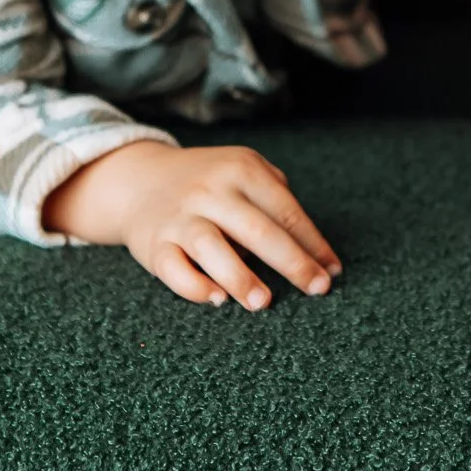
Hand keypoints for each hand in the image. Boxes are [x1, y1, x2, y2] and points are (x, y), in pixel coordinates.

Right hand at [43, 141, 340, 307]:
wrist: (138, 180)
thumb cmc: (207, 182)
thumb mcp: (242, 168)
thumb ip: (276, 194)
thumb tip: (312, 244)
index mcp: (241, 169)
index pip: (285, 210)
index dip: (312, 242)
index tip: (332, 271)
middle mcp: (211, 191)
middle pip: (257, 229)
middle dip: (292, 262)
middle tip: (317, 289)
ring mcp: (181, 218)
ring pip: (211, 248)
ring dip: (240, 277)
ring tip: (264, 302)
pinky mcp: (154, 245)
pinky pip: (174, 269)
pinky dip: (194, 286)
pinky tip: (217, 299)